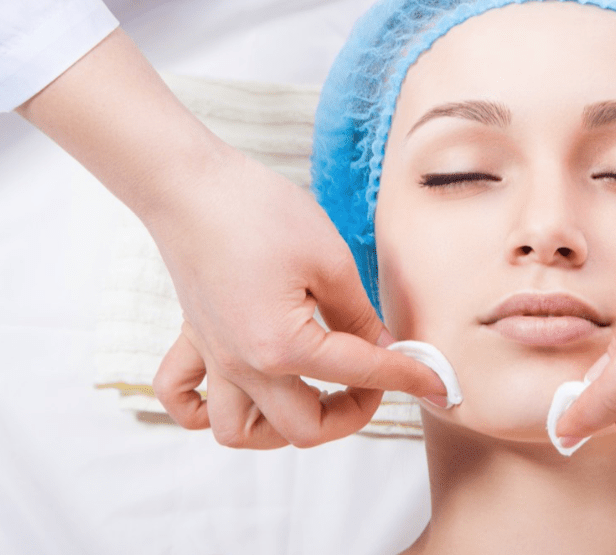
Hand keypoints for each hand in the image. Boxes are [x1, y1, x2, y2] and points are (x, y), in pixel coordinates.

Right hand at [149, 152, 446, 447]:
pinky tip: (241, 390)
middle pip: (304, 428)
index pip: (360, 373)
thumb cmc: (258, 210)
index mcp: (283, 346)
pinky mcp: (194, 338)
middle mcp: (244, 365)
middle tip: (376, 381)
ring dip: (282, 427)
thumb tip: (385, 347)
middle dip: (352, 413)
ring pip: (240, 432)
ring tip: (313, 394)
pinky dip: (206, 409)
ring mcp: (215, 356)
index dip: (407, 377)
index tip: (436, 381)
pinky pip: (180, 396)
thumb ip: (359, 315)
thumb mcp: (330, 259)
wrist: (190, 182)